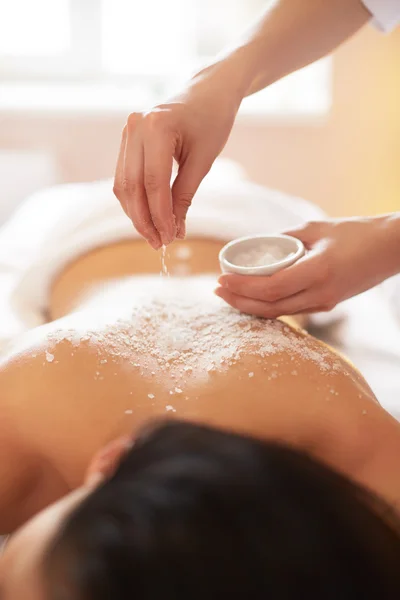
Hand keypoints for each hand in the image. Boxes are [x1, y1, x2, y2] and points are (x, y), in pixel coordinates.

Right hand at [113, 73, 239, 248]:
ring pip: (123, 185)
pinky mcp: (127, 141)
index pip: (153, 183)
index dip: (159, 216)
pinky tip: (147, 218)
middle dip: (144, 220)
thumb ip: (184, 196)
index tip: (169, 238)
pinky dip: (135, 201)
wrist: (207, 92)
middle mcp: (135, 127)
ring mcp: (127, 132)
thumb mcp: (203, 161)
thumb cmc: (212, 121)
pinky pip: (125, 177)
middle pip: (132, 187)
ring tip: (154, 236)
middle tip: (159, 244)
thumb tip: (174, 231)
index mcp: (157, 127)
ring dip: (136, 214)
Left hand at [215, 216, 399, 317]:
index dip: (243, 287)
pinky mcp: (327, 304)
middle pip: (270, 308)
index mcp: (317, 272)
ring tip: (229, 294)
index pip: (271, 288)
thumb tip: (260, 245)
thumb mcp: (317, 228)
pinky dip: (268, 305)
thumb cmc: (357, 233)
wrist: (391, 249)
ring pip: (279, 313)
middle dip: (239, 301)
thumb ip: (287, 239)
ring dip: (251, 306)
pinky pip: (291, 309)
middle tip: (217, 290)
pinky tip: (254, 297)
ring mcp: (325, 303)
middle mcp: (320, 294)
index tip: (221, 279)